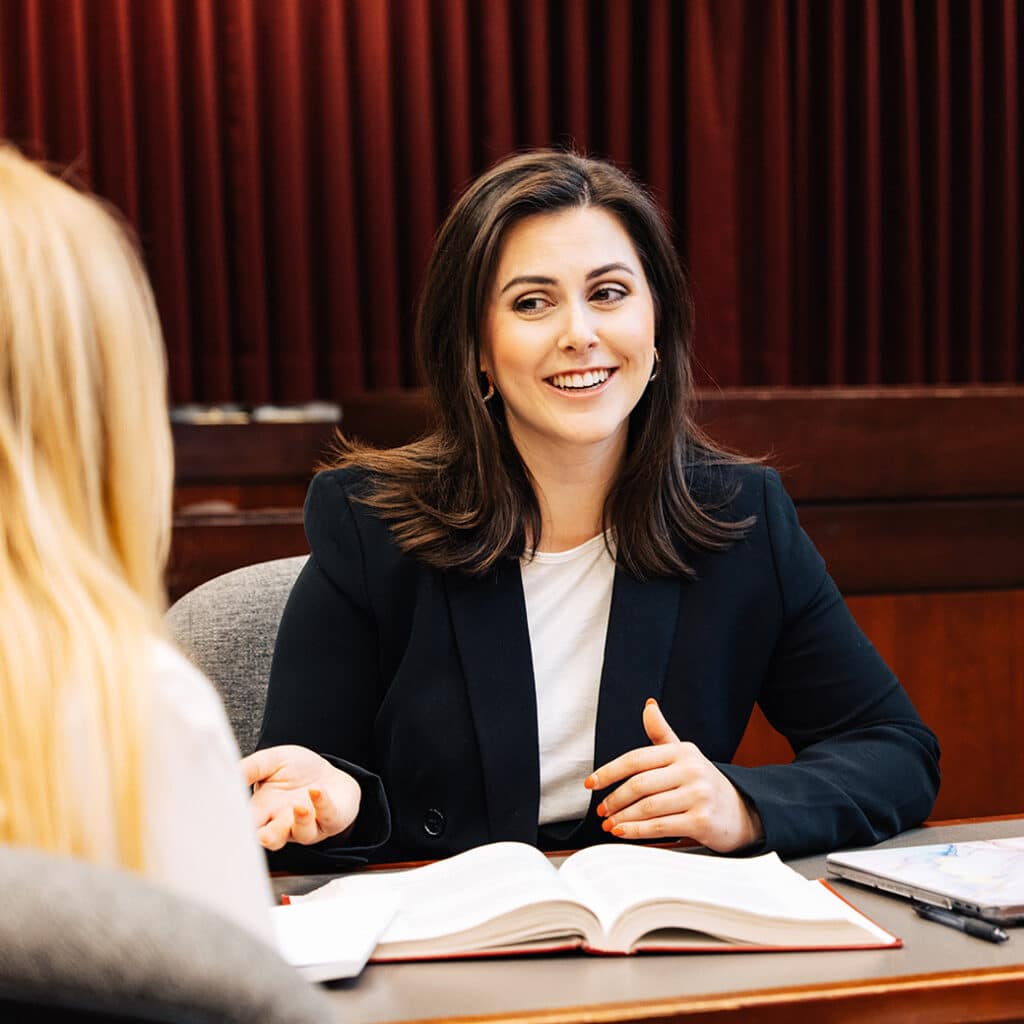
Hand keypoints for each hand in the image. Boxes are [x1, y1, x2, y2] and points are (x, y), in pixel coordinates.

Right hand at [241, 745, 360, 850]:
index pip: (247, 823)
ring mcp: (308, 824)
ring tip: (299, 806)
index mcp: (263, 810)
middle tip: (263, 835)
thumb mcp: (271, 761)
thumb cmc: (298, 771)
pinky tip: (317, 791)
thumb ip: (251, 768)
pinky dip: (322, 804)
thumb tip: (229, 772)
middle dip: (267, 838)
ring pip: (302, 833)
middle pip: (271, 839)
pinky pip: (327, 817)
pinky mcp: (331, 820)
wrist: (329, 775)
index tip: (233, 825)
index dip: (239, 827)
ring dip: (300, 821)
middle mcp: (283, 822)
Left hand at [585, 699, 762, 852]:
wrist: (743, 811)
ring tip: (609, 823)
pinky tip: (622, 833)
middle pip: (639, 784)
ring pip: (648, 807)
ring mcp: (698, 795)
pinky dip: (637, 832)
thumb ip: (662, 734)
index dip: (609, 771)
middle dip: (614, 799)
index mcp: (682, 751)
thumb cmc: (704, 783)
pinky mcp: (702, 821)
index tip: (591, 783)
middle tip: (601, 809)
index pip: (636, 759)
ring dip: (622, 818)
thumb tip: (649, 706)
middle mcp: (691, 770)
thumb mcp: (684, 755)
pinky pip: (661, 826)